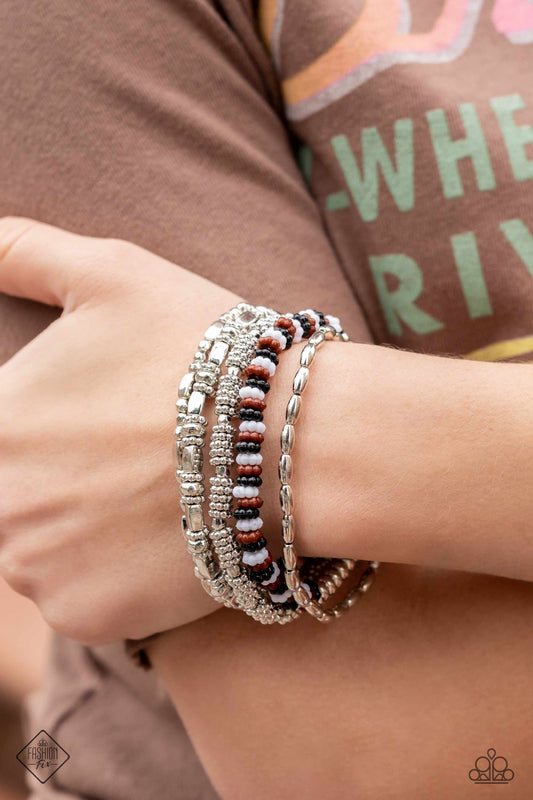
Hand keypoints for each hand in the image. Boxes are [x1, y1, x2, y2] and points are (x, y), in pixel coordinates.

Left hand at [0, 217, 241, 643]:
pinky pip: (80, 598)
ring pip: (41, 549)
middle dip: (57, 476)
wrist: (291, 443)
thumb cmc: (202, 348)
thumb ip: (25, 251)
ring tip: (149, 492)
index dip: (46, 424)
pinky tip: (161, 536)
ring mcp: (36, 569)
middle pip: (13, 493)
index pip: (0, 433)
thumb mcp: (111, 273)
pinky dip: (113, 575)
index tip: (99, 423)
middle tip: (128, 455)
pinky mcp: (84, 619)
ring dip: (82, 528)